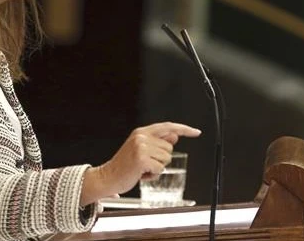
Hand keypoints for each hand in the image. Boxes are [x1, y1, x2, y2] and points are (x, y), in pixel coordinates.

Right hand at [80, 122, 200, 205]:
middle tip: (145, 163)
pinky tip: (141, 174)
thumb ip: (158, 142)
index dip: (184, 129)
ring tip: (143, 169)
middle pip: (169, 147)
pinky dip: (153, 175)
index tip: (196, 132)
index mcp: (141, 132)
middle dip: (161, 159)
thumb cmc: (124, 166)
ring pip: (166, 158)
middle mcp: (141, 137)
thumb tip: (175, 136)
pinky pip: (160, 168)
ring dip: (157, 167)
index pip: (168, 126)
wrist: (107, 177)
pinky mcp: (141, 159)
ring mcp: (141, 147)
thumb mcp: (141, 149)